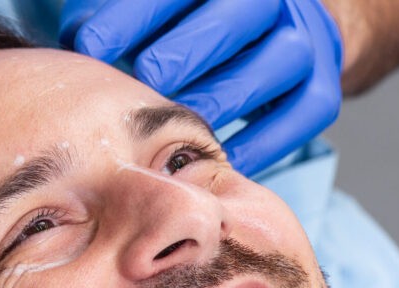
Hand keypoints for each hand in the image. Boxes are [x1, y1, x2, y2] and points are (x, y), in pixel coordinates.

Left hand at [60, 0, 342, 175]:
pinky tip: (216, 161)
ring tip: (177, 125)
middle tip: (144, 79)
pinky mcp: (324, 89)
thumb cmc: (184, 29)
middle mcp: (273, 1)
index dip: (134, 13)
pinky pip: (302, 113)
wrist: (269, 38)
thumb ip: (114, 17)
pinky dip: (263, 141)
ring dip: (222, 94)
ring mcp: (305, 44)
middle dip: (185, 48)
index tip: (87, 44)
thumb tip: (75, 35)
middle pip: (238, 14)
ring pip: (278, 62)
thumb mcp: (155, 16)